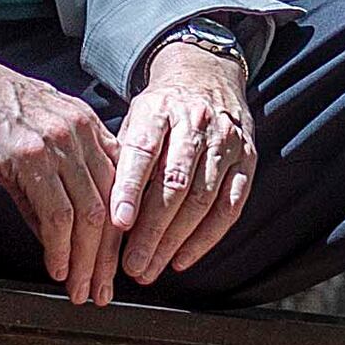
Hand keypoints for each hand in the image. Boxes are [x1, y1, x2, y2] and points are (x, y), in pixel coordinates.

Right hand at [0, 35, 124, 302]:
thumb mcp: (32, 145)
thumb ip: (51, 188)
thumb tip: (60, 240)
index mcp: (88, 127)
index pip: (119, 190)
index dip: (119, 236)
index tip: (113, 270)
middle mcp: (81, 131)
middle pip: (111, 206)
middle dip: (106, 258)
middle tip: (100, 292)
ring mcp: (58, 140)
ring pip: (89, 213)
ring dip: (86, 260)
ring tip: (80, 290)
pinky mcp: (28, 153)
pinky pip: (56, 211)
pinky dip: (60, 246)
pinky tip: (57, 267)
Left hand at [112, 34, 256, 285]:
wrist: (207, 76)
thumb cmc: (161, 111)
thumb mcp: (134, 120)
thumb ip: (120, 158)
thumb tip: (96, 210)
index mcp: (159, 110)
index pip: (142, 152)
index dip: (129, 190)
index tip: (116, 223)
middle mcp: (196, 123)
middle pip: (174, 184)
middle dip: (152, 231)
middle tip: (132, 265)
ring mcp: (226, 141)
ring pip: (202, 200)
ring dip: (175, 242)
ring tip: (151, 268)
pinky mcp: (247, 159)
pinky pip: (230, 206)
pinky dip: (206, 238)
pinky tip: (183, 258)